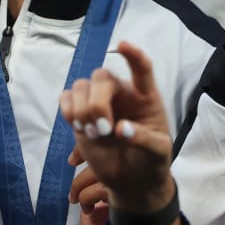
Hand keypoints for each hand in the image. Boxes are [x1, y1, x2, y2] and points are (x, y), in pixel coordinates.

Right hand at [60, 42, 173, 224]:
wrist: (133, 180)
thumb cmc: (151, 161)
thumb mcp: (158, 153)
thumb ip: (144, 139)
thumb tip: (121, 129)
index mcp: (147, 98)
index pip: (142, 69)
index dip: (133, 56)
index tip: (122, 45)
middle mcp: (123, 94)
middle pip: (102, 77)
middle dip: (97, 102)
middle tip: (102, 130)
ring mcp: (101, 103)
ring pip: (81, 85)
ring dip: (81, 108)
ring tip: (92, 133)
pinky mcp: (82, 115)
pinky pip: (66, 98)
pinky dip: (67, 110)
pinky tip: (78, 127)